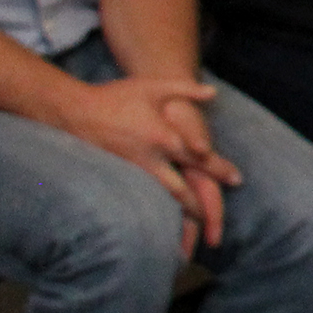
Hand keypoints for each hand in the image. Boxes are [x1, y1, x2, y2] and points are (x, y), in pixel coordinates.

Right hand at [50, 75, 241, 254]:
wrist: (74, 110)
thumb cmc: (117, 96)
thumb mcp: (154, 87)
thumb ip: (187, 89)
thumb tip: (214, 93)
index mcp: (164, 137)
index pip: (200, 159)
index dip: (220, 170)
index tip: (237, 180)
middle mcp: (151, 158)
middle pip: (183, 188)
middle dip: (203, 205)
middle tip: (218, 219)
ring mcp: (133, 169)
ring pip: (162, 197)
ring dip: (180, 213)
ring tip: (195, 226)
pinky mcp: (119, 174)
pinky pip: (144, 195)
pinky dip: (157, 209)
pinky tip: (166, 219)